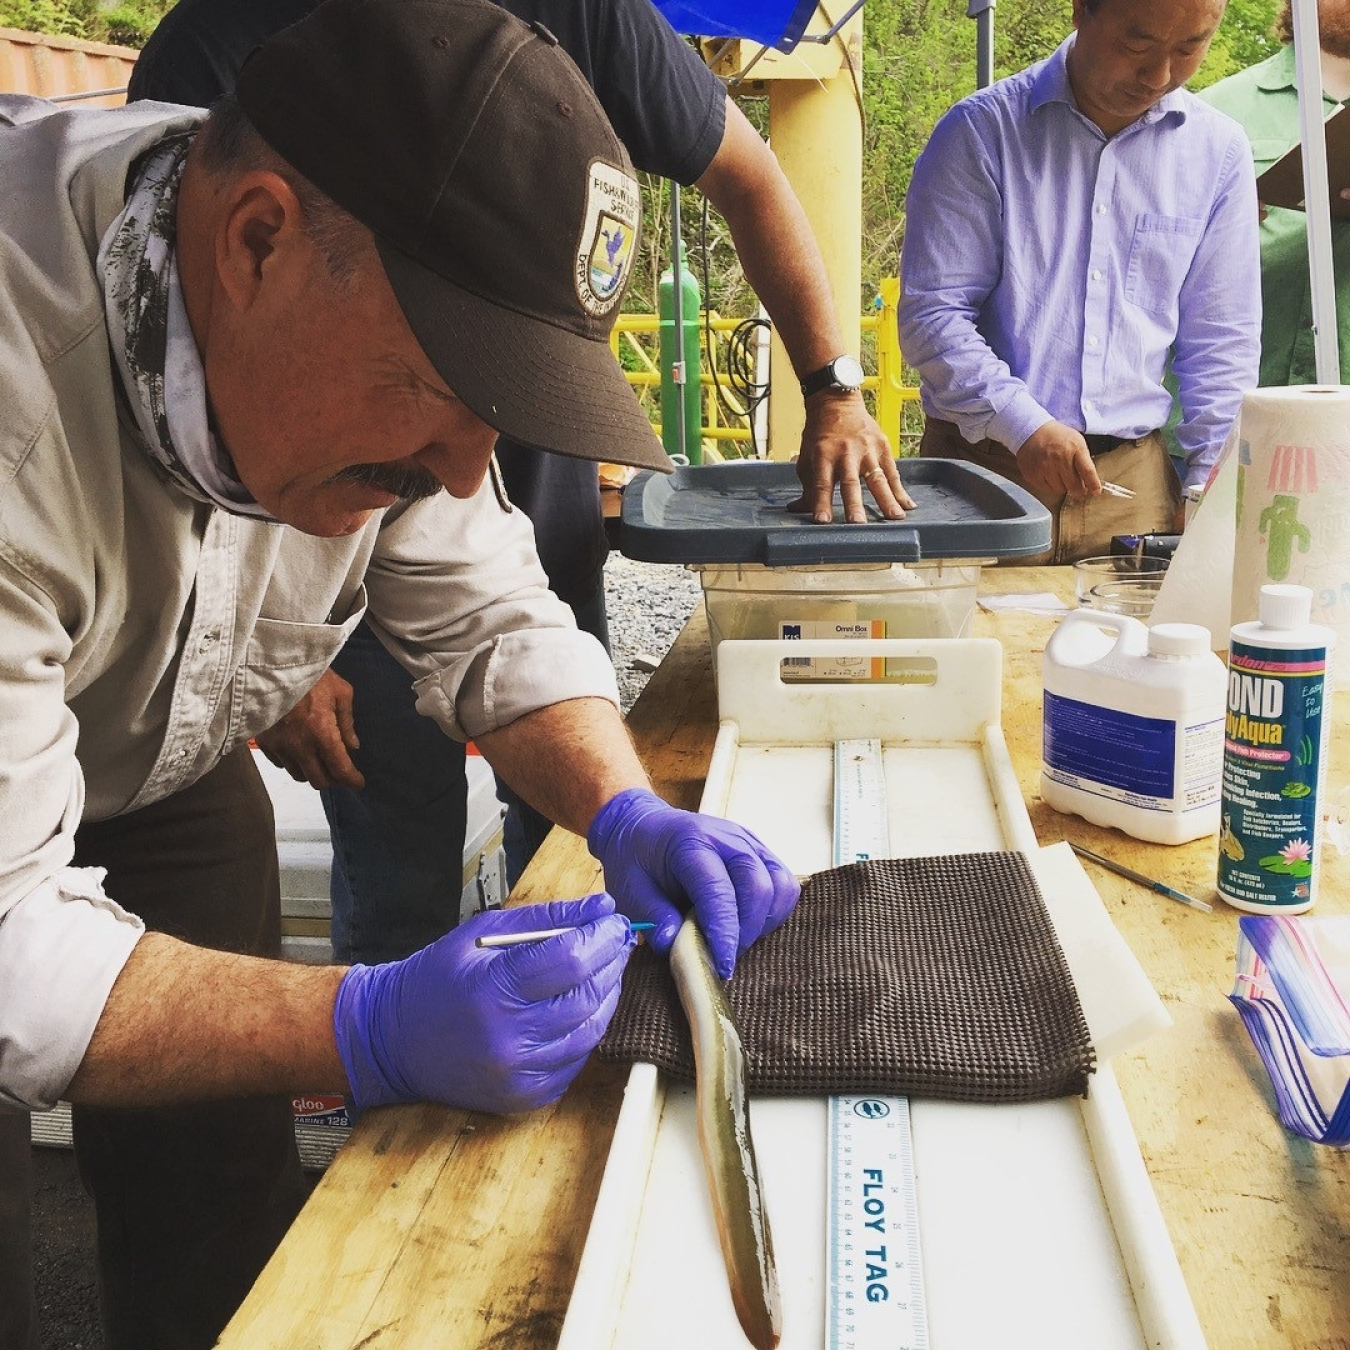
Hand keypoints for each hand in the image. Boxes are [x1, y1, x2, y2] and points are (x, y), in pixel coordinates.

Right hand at [254, 666, 363, 789]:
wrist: (272, 664)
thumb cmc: (313, 674)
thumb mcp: (341, 692)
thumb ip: (347, 722)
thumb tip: (353, 746)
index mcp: (322, 733)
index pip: (340, 769)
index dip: (352, 780)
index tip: (358, 783)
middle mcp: (300, 745)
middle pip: (319, 781)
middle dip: (333, 779)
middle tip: (340, 770)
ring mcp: (279, 746)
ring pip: (299, 775)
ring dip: (312, 772)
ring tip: (319, 759)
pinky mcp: (264, 742)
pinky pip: (281, 764)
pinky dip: (293, 762)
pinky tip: (299, 750)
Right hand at [333, 894, 633, 1115]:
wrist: (393, 1041)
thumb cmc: (438, 979)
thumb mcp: (482, 934)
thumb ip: (546, 918)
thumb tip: (602, 907)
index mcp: (493, 990)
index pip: (571, 960)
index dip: (602, 937)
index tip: (613, 920)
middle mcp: (508, 1039)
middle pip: (588, 996)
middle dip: (611, 963)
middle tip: (614, 942)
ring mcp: (518, 1075)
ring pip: (591, 1031)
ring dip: (606, 996)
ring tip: (601, 971)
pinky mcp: (524, 1097)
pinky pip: (576, 1061)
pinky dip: (586, 1030)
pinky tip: (578, 1007)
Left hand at [586, 788, 798, 977]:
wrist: (642, 825)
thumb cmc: (635, 858)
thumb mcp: (629, 889)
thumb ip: (654, 917)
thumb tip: (676, 948)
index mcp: (691, 842)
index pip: (719, 891)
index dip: (724, 933)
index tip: (722, 967)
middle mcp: (728, 837)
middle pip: (759, 888)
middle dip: (746, 932)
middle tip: (723, 956)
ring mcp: (749, 842)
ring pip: (780, 886)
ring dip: (763, 922)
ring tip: (734, 939)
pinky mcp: (761, 852)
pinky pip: (784, 885)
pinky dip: (773, 911)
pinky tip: (746, 923)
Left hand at [788, 392, 915, 523]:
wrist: (837, 404)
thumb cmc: (820, 436)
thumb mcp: (808, 459)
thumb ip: (807, 487)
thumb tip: (797, 510)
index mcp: (823, 455)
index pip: (821, 483)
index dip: (821, 502)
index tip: (822, 520)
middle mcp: (846, 452)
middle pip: (850, 481)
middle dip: (854, 503)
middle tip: (858, 522)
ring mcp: (867, 449)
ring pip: (877, 478)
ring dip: (886, 499)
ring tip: (894, 518)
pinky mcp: (883, 447)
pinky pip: (893, 472)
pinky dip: (900, 490)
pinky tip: (907, 505)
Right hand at [1016, 421, 1100, 498]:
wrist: (1032, 432)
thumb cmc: (1057, 437)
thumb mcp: (1077, 442)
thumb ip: (1084, 461)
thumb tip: (1090, 482)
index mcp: (1075, 448)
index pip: (1087, 471)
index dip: (1093, 484)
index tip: (1096, 492)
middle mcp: (1060, 459)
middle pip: (1074, 486)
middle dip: (1077, 488)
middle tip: (1075, 483)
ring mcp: (1045, 467)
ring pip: (1060, 489)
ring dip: (1062, 485)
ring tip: (1058, 473)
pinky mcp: (1034, 475)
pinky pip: (1047, 489)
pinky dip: (1050, 484)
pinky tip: (1048, 473)